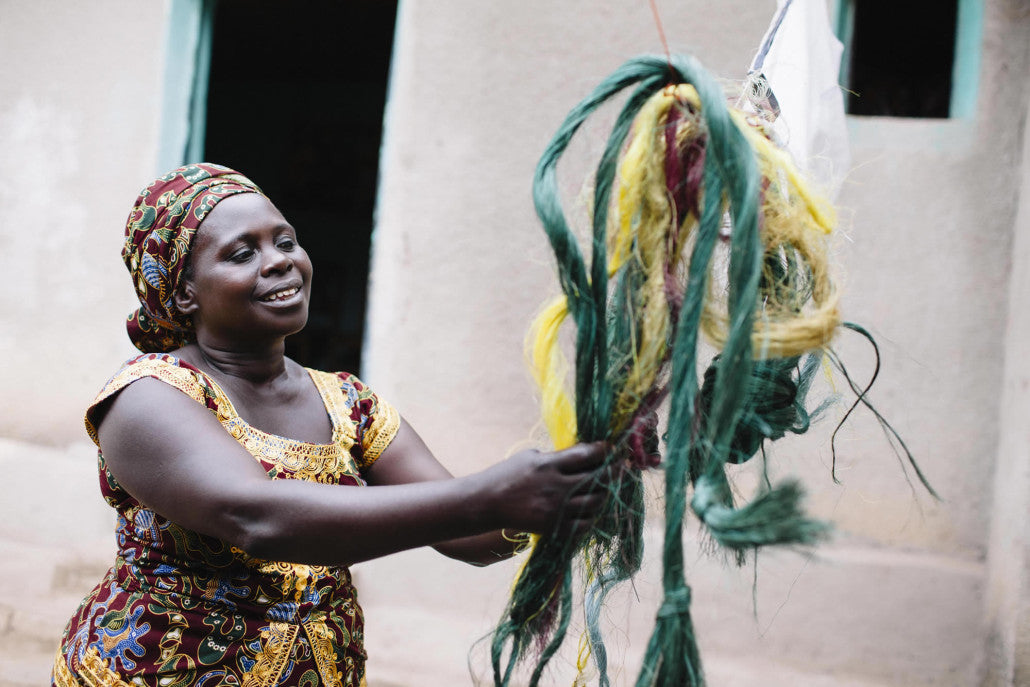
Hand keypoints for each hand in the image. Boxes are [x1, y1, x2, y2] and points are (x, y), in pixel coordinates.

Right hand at [479, 442, 612, 538]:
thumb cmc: (508, 474)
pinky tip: (593, 508)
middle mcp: (556, 487)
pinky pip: (585, 524)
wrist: (488, 503)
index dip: (605, 450)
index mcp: (549, 465)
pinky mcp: (555, 527)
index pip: (587, 454)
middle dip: (615, 471)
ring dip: (606, 493)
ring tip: (608, 487)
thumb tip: (584, 454)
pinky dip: (593, 515)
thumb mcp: (531, 457)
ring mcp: (557, 509)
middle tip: (623, 466)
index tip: (612, 447)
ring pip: (596, 502)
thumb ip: (557, 457)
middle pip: (598, 478)